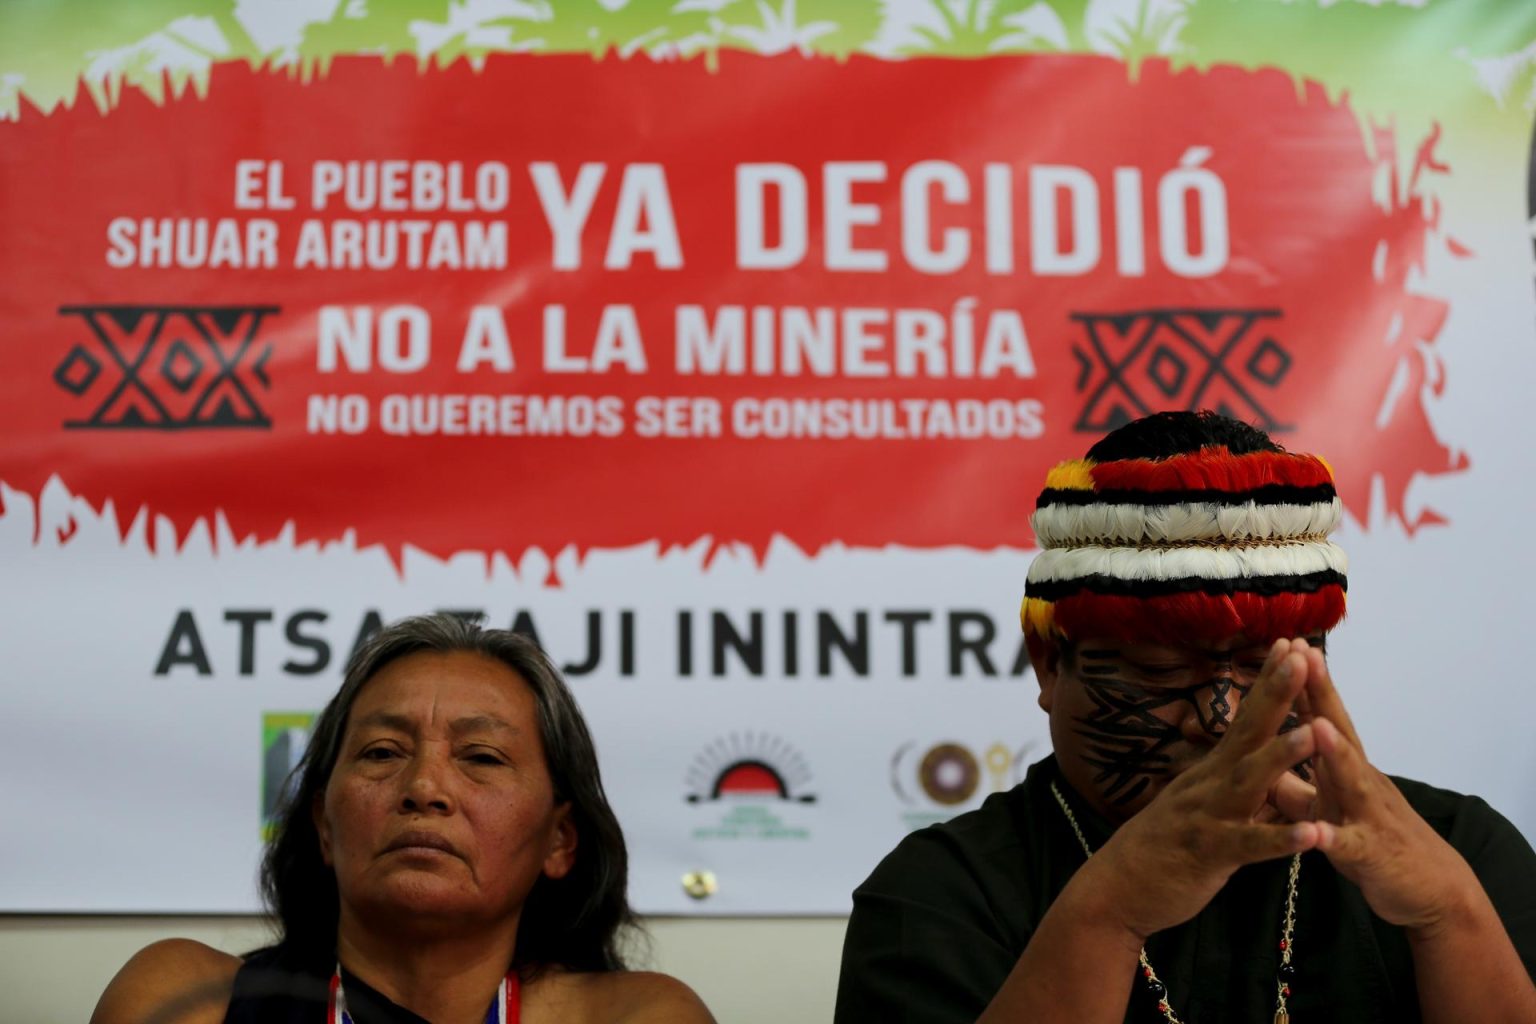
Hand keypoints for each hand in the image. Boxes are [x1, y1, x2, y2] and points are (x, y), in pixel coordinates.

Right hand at [1084, 639, 1322, 939]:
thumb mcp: (1203, 808)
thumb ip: (1237, 788)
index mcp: (1212, 772)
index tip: (1292, 646)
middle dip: (1276, 695)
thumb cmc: (1165, 849)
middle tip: (1302, 657)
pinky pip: (1248, 846)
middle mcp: (1208, 784)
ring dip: (1282, 756)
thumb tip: (1271, 769)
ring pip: (1248, 782)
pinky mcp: (1208, 855)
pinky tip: (1311, 835)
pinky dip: (1279, 840)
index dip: (1268, 684)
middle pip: (1247, 733)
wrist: (1117, 890)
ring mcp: (1207, 817)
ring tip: (1315, 731)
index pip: (1246, 720)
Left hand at [1296, 644, 1479, 931]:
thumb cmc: (1374, 839)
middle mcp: (1360, 782)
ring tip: (1316, 725)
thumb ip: (1297, 783)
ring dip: (1334, 754)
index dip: (1306, 683)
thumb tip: (1264, 759)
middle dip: (1321, 696)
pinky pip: (1348, 847)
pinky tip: (1317, 832)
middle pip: (1339, 732)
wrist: (1432, 890)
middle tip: (1304, 655)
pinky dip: (1331, 838)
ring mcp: (1367, 816)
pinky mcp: (1369, 856)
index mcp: (1345, 768)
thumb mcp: (1330, 805)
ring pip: (1350, 781)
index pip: (1323, 716)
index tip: (1287, 643)